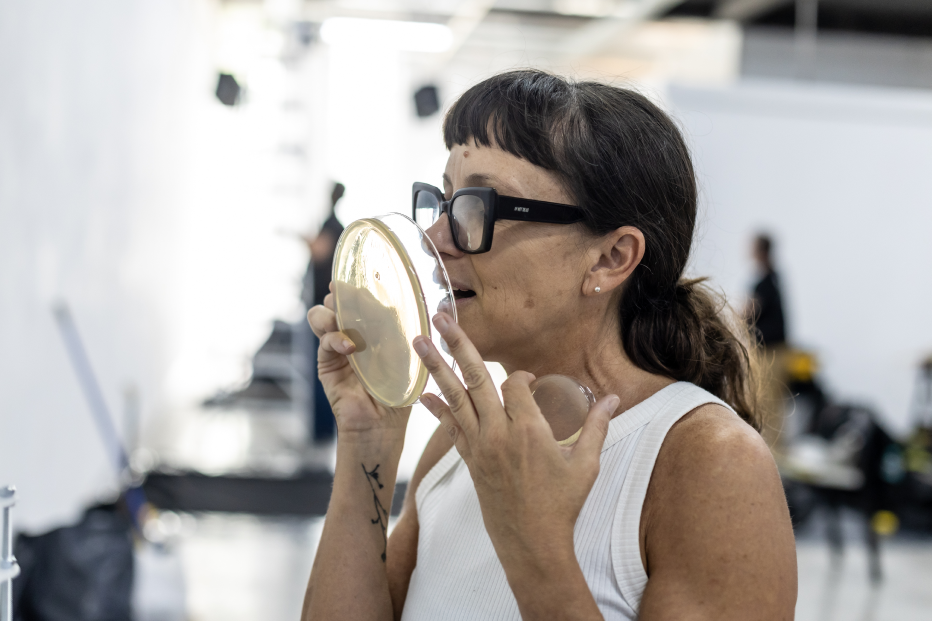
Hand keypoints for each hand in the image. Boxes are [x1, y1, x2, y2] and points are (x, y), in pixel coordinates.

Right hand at [307, 283, 410, 436]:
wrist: (382, 424)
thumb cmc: (400, 391)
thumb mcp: (407, 356)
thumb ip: (403, 332)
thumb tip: (410, 306)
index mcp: (374, 328)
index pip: (364, 299)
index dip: (362, 287)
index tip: (367, 277)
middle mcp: (353, 333)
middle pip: (340, 301)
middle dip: (343, 293)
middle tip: (349, 293)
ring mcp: (337, 346)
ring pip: (322, 315)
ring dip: (331, 310)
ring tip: (342, 316)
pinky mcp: (326, 362)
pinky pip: (324, 340)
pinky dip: (334, 338)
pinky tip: (349, 347)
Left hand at [413, 312, 618, 568]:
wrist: (531, 544)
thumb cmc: (562, 506)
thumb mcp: (586, 465)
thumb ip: (596, 427)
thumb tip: (613, 399)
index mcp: (530, 430)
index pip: (515, 385)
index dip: (521, 376)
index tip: (529, 381)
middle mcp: (499, 433)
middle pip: (475, 378)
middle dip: (457, 345)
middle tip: (440, 317)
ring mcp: (480, 446)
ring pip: (455, 397)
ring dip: (436, 368)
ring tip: (419, 341)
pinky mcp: (470, 461)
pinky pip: (450, 427)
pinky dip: (436, 409)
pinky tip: (422, 393)